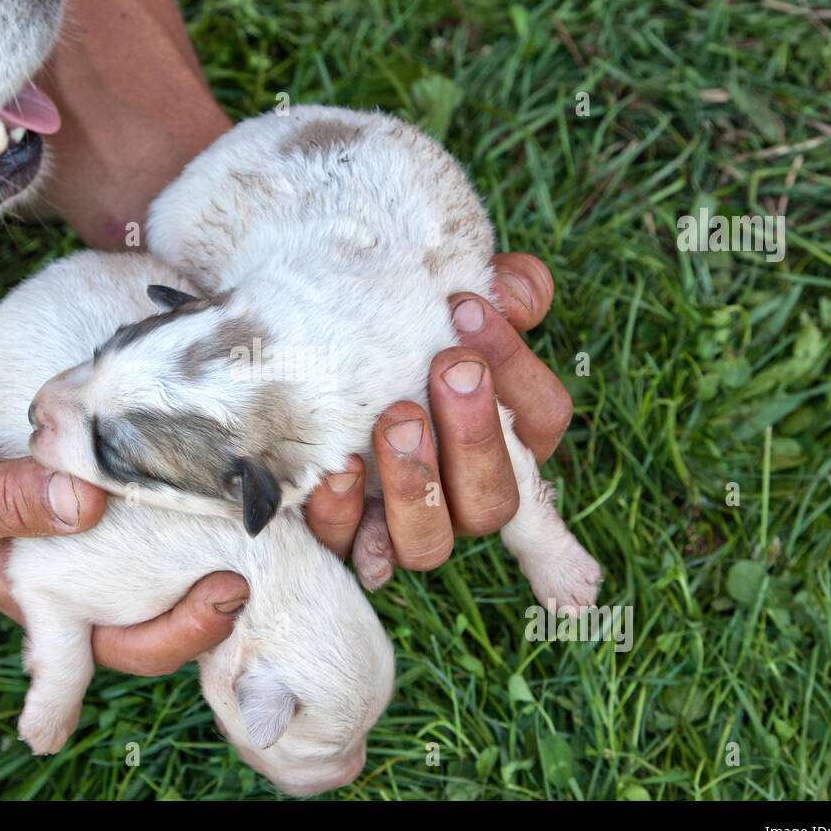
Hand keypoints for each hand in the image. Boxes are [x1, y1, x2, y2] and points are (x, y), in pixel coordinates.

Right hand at [0, 299, 247, 675]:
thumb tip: (84, 503)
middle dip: (214, 606)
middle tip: (241, 575)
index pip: (122, 644)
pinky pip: (174, 501)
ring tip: (255, 523)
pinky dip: (203, 488)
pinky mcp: (127, 487)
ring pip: (185, 561)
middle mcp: (100, 577)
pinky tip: (236, 462)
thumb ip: (5, 501)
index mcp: (55, 603)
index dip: (174, 638)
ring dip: (225, 547)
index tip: (215, 607)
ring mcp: (118, 534)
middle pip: (172, 613)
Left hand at [304, 253, 572, 586]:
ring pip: (429, 544)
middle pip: (498, 498)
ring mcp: (403, 524)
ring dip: (418, 485)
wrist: (288, 346)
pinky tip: (336, 466)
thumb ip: (489, 282)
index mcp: (503, 437)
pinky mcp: (341, 537)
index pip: (542, 418)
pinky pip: (349, 548)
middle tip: (448, 368)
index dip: (515, 366)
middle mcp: (461, 494)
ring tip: (395, 421)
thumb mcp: (431, 288)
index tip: (465, 308)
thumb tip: (517, 297)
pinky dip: (343, 512)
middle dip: (477, 434)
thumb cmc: (379, 320)